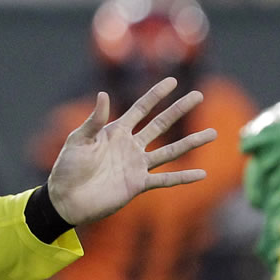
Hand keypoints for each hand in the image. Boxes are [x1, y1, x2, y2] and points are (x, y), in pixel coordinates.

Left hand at [46, 77, 213, 225]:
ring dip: (191, 142)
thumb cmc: (68, 167)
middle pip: (160, 124)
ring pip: (170, 151)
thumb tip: (103, 93)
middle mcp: (130, 146)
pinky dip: (183, 177)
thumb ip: (94, 120)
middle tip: (199, 95)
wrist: (67, 198)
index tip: (172, 81)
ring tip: (212, 133)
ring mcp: (136, 165)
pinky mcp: (138, 184)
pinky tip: (202, 174)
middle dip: (179, 110)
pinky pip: (165, 180)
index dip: (156, 95)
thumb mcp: (78, 140)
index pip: (141, 109)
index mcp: (115, 132)